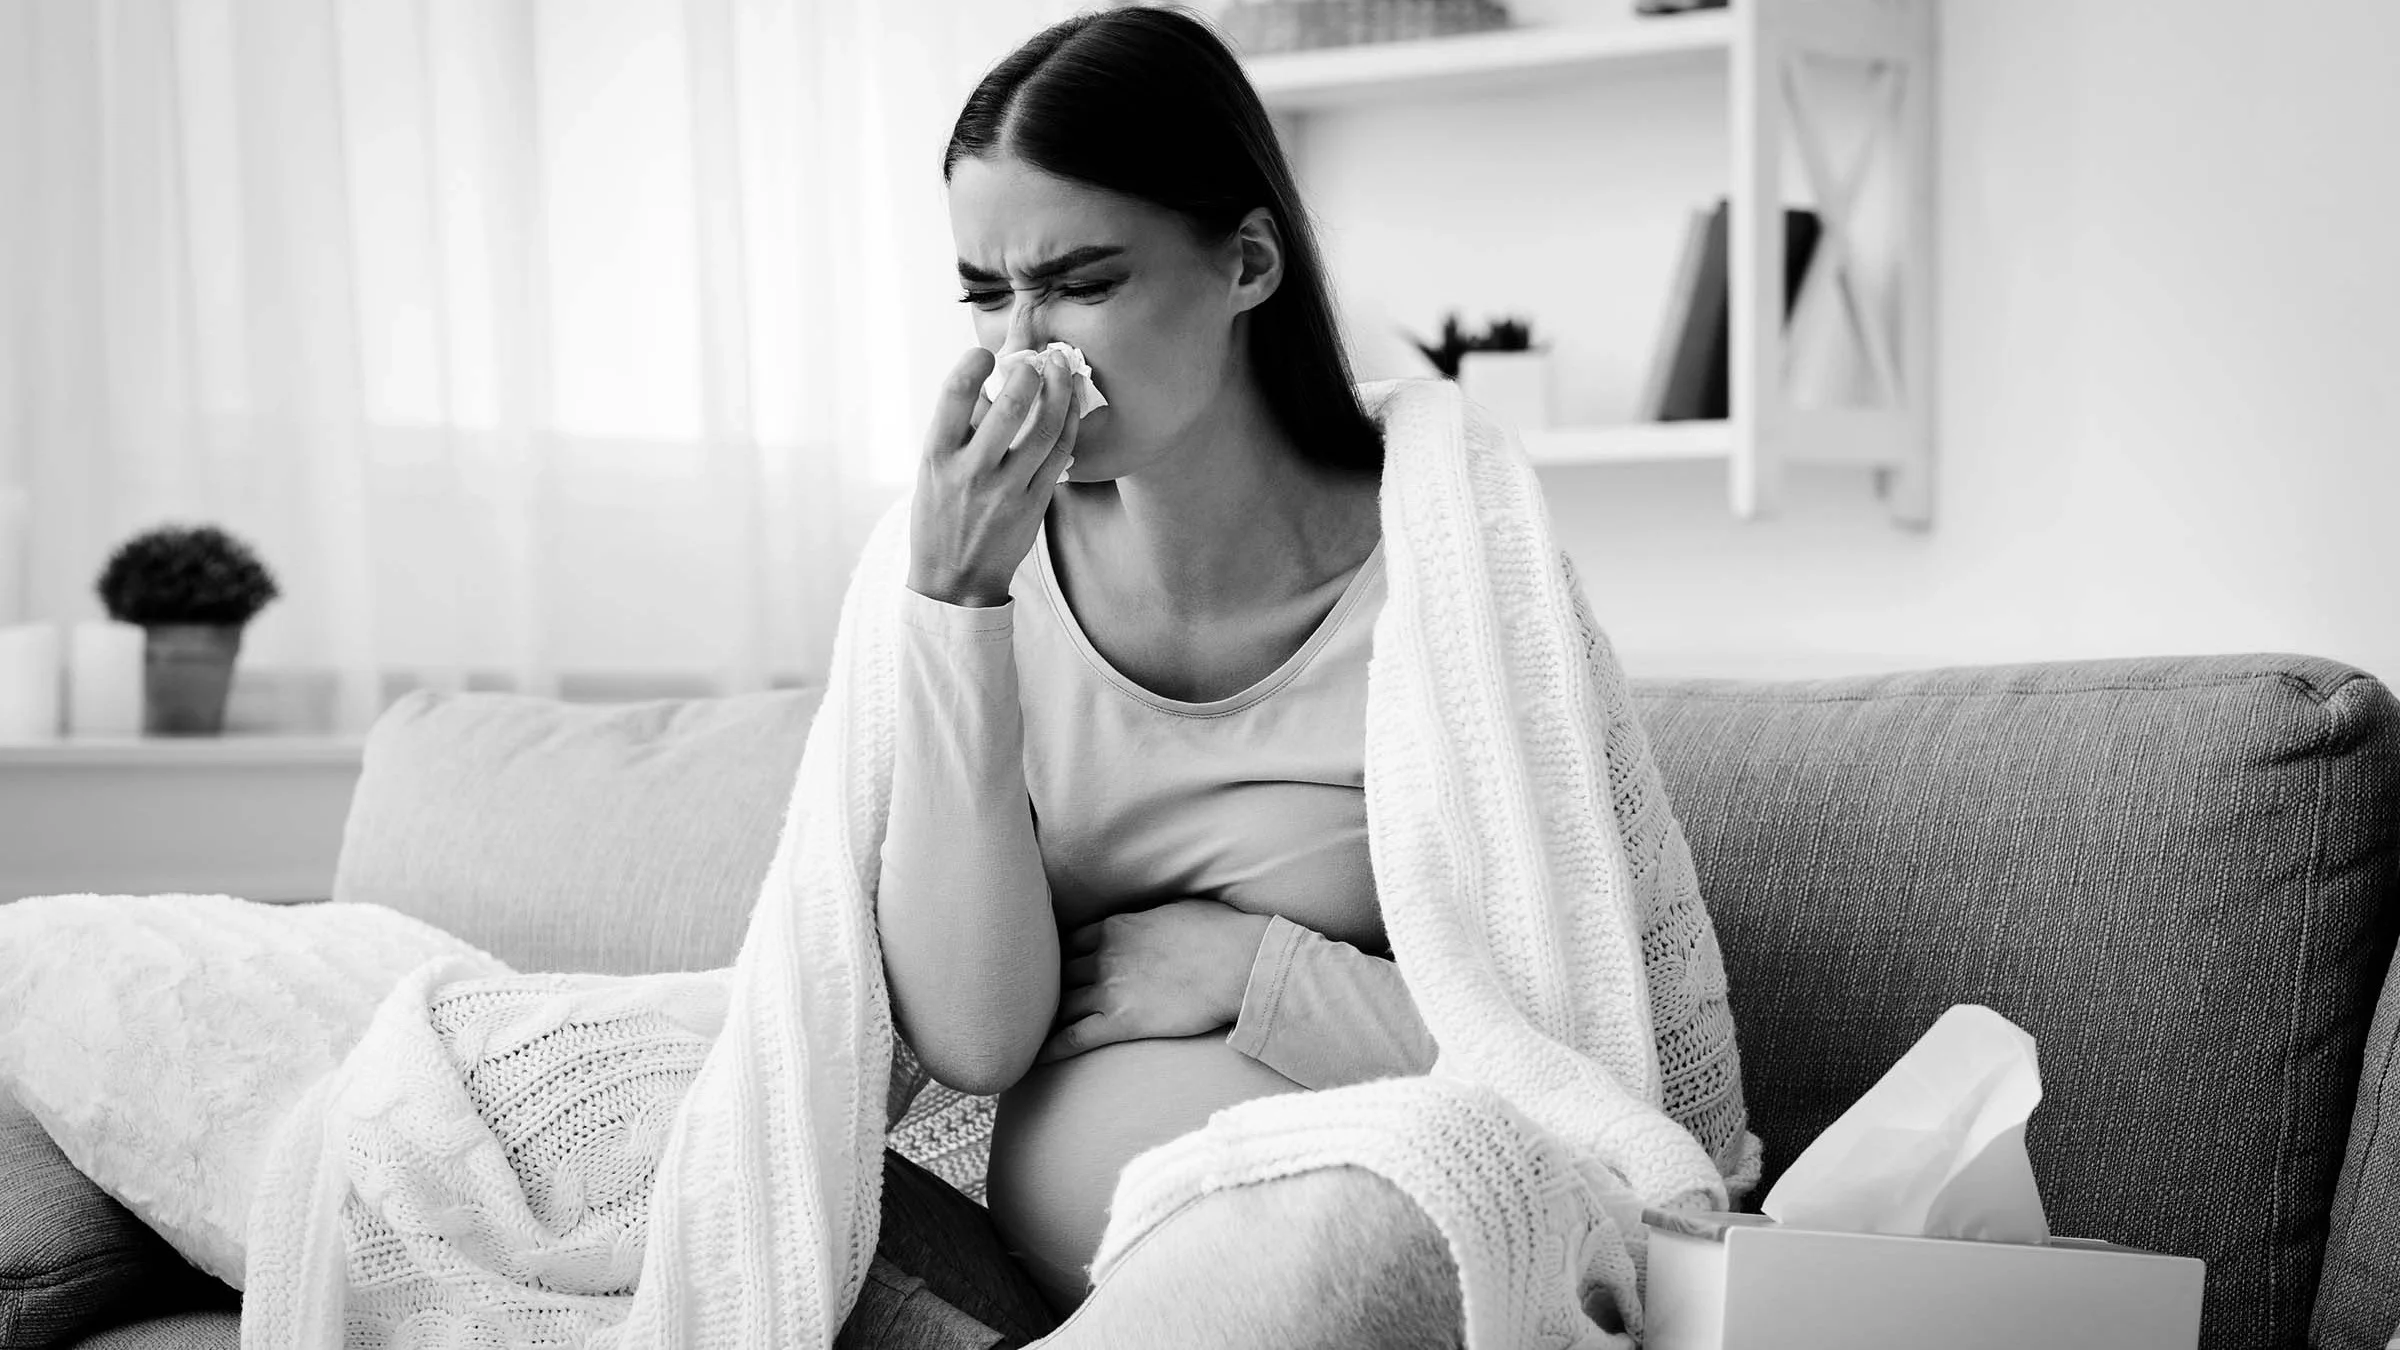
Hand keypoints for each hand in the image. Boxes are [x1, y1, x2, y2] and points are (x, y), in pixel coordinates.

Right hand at [907, 345, 1083, 606]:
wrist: (954, 579)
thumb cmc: (940, 517)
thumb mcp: (931, 472)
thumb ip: (957, 430)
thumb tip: (989, 382)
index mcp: (936, 456)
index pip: (953, 395)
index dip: (973, 364)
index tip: (985, 354)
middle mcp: (971, 471)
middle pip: (1010, 407)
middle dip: (1030, 372)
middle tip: (1037, 358)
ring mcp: (1005, 490)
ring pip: (1044, 429)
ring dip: (1059, 391)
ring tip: (1062, 368)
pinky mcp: (1033, 504)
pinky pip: (1060, 454)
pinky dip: (1069, 424)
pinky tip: (1071, 404)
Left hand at [1036, 900, 1274, 1064]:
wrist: (1240, 963)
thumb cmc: (1220, 932)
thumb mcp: (1175, 909)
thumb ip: (1149, 918)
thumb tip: (1151, 922)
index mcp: (1116, 926)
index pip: (1069, 941)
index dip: (1060, 957)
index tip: (1054, 968)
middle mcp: (1104, 956)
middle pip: (1060, 973)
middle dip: (1048, 988)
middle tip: (1034, 1004)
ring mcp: (1109, 990)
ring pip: (1061, 1005)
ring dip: (1045, 1018)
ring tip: (1028, 1032)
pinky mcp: (1121, 1023)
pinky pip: (1074, 1036)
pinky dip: (1052, 1047)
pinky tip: (1036, 1057)